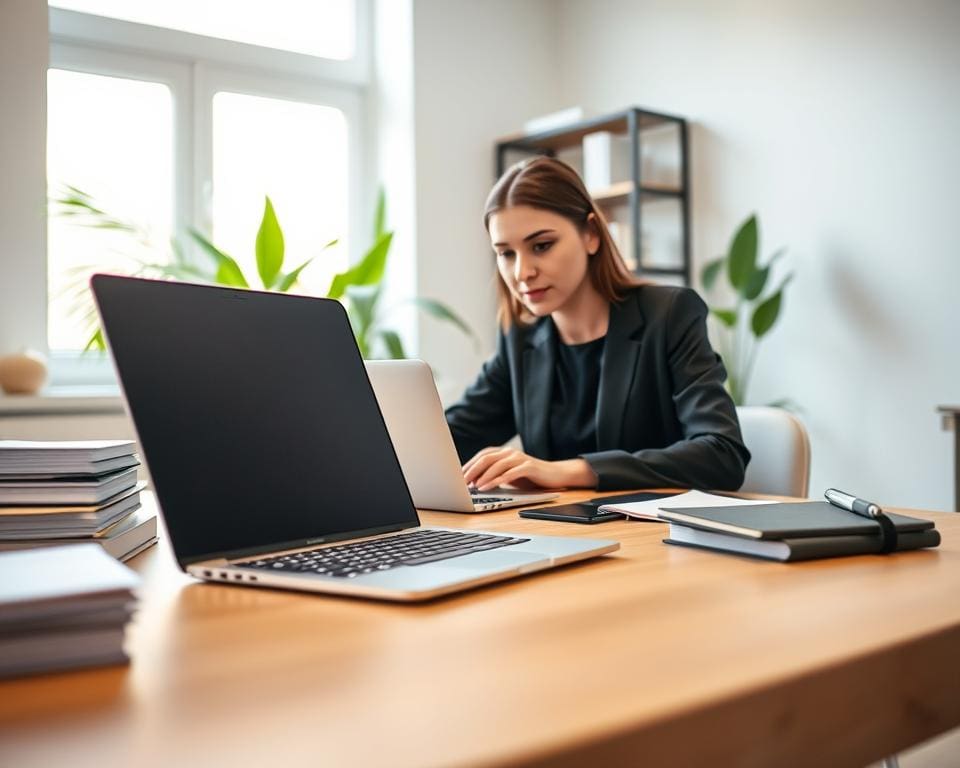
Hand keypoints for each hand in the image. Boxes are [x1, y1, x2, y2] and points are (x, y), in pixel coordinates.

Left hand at [462, 447, 596, 491]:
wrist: (555, 476)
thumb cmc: (530, 478)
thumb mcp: (509, 476)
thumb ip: (494, 475)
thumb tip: (472, 484)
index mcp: (504, 453)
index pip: (482, 456)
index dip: (469, 465)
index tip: (457, 477)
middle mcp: (510, 452)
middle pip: (486, 458)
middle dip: (472, 470)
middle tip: (461, 482)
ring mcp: (520, 458)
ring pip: (497, 465)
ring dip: (483, 476)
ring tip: (474, 487)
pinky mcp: (529, 466)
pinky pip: (510, 473)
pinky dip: (497, 480)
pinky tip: (489, 487)